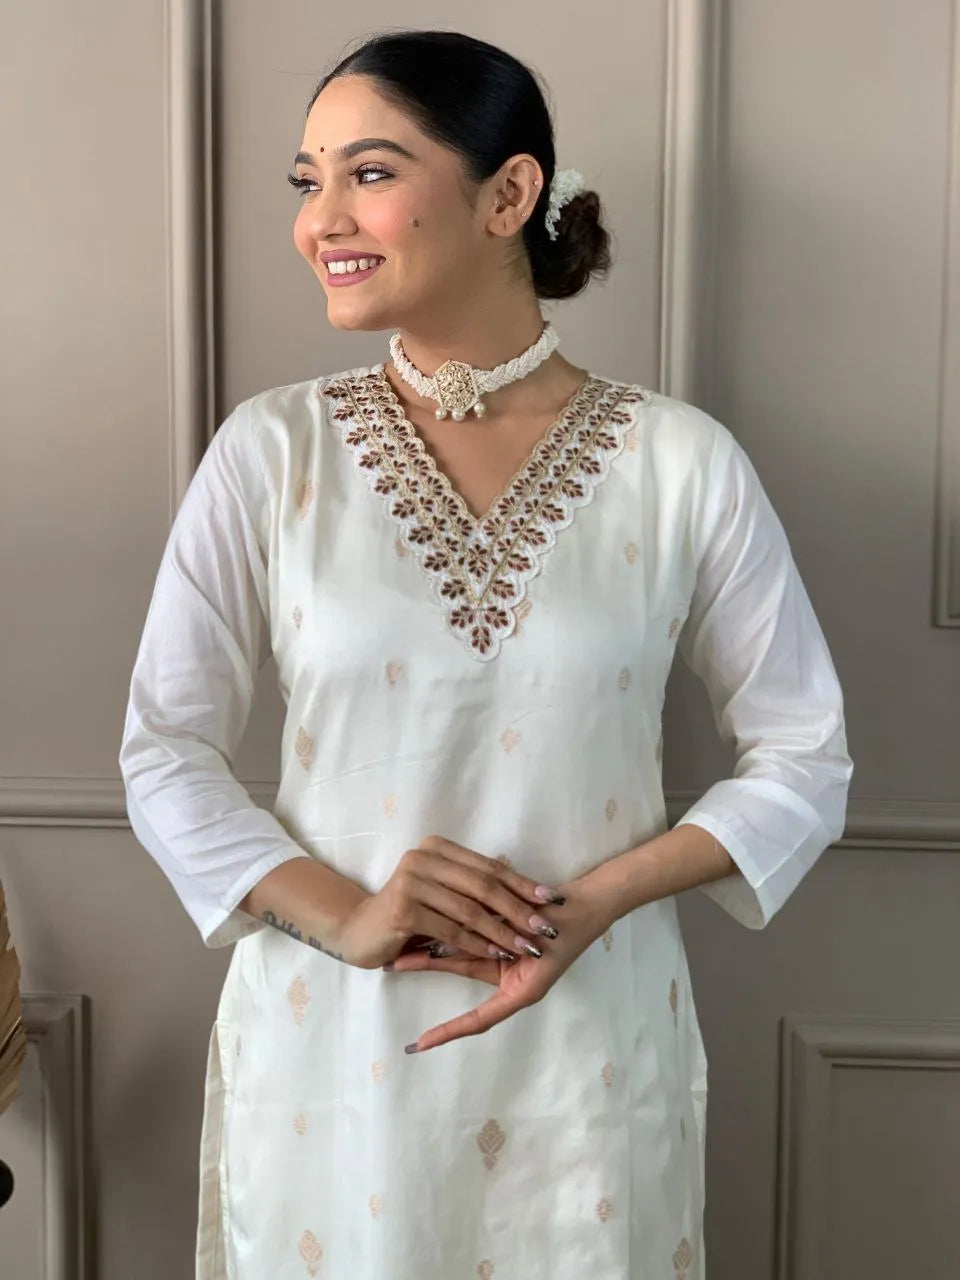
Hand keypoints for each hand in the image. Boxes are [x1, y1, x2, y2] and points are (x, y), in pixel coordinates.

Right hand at [336, 834, 567, 969]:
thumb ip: (469, 881)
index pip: (489, 866)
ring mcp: (411, 882)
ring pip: (470, 909)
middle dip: (519, 907)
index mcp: (437, 848)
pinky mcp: (404, 910)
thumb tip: (515, 871)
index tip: (550, 899)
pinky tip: (496, 953)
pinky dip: (477, 942)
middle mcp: (423, 857)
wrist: (358, 931)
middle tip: (545, 927)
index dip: (522, 883)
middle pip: (484, 885)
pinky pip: (451, 929)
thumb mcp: (439, 889)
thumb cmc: (406, 911)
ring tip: (526, 946)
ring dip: (502, 930)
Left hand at [385, 871, 616, 1052]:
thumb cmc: (569, 934)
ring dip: (432, 948)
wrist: (589, 904)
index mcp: (519, 993)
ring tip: (399, 945)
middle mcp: (508, 978)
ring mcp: (504, 955)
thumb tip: (476, 962)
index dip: (449, 1032)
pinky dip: (453, 935)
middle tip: (391, 965)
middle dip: (426, 967)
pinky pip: (472, 937)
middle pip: (460, 972)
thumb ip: (508, 970)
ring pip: (461, 952)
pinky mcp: (502, 932)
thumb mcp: (539, 962)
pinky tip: (428, 928)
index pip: (478, 1021)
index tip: (420, 1044)